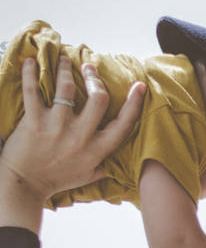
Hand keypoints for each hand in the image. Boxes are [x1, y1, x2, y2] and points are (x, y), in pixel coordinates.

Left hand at [1, 56, 144, 203]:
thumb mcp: (87, 177)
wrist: (25, 186)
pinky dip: (30, 73)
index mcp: (96, 151)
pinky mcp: (34, 122)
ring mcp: (56, 128)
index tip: (139, 86)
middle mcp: (79, 138)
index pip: (123, 125)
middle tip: (89, 68)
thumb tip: (122, 159)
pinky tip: (30, 62)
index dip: (134, 103)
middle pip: (98, 98)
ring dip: (65, 68)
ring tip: (64, 61)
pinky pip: (33, 90)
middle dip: (95, 78)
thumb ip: (105, 165)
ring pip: (66, 87)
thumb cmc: (56, 180)